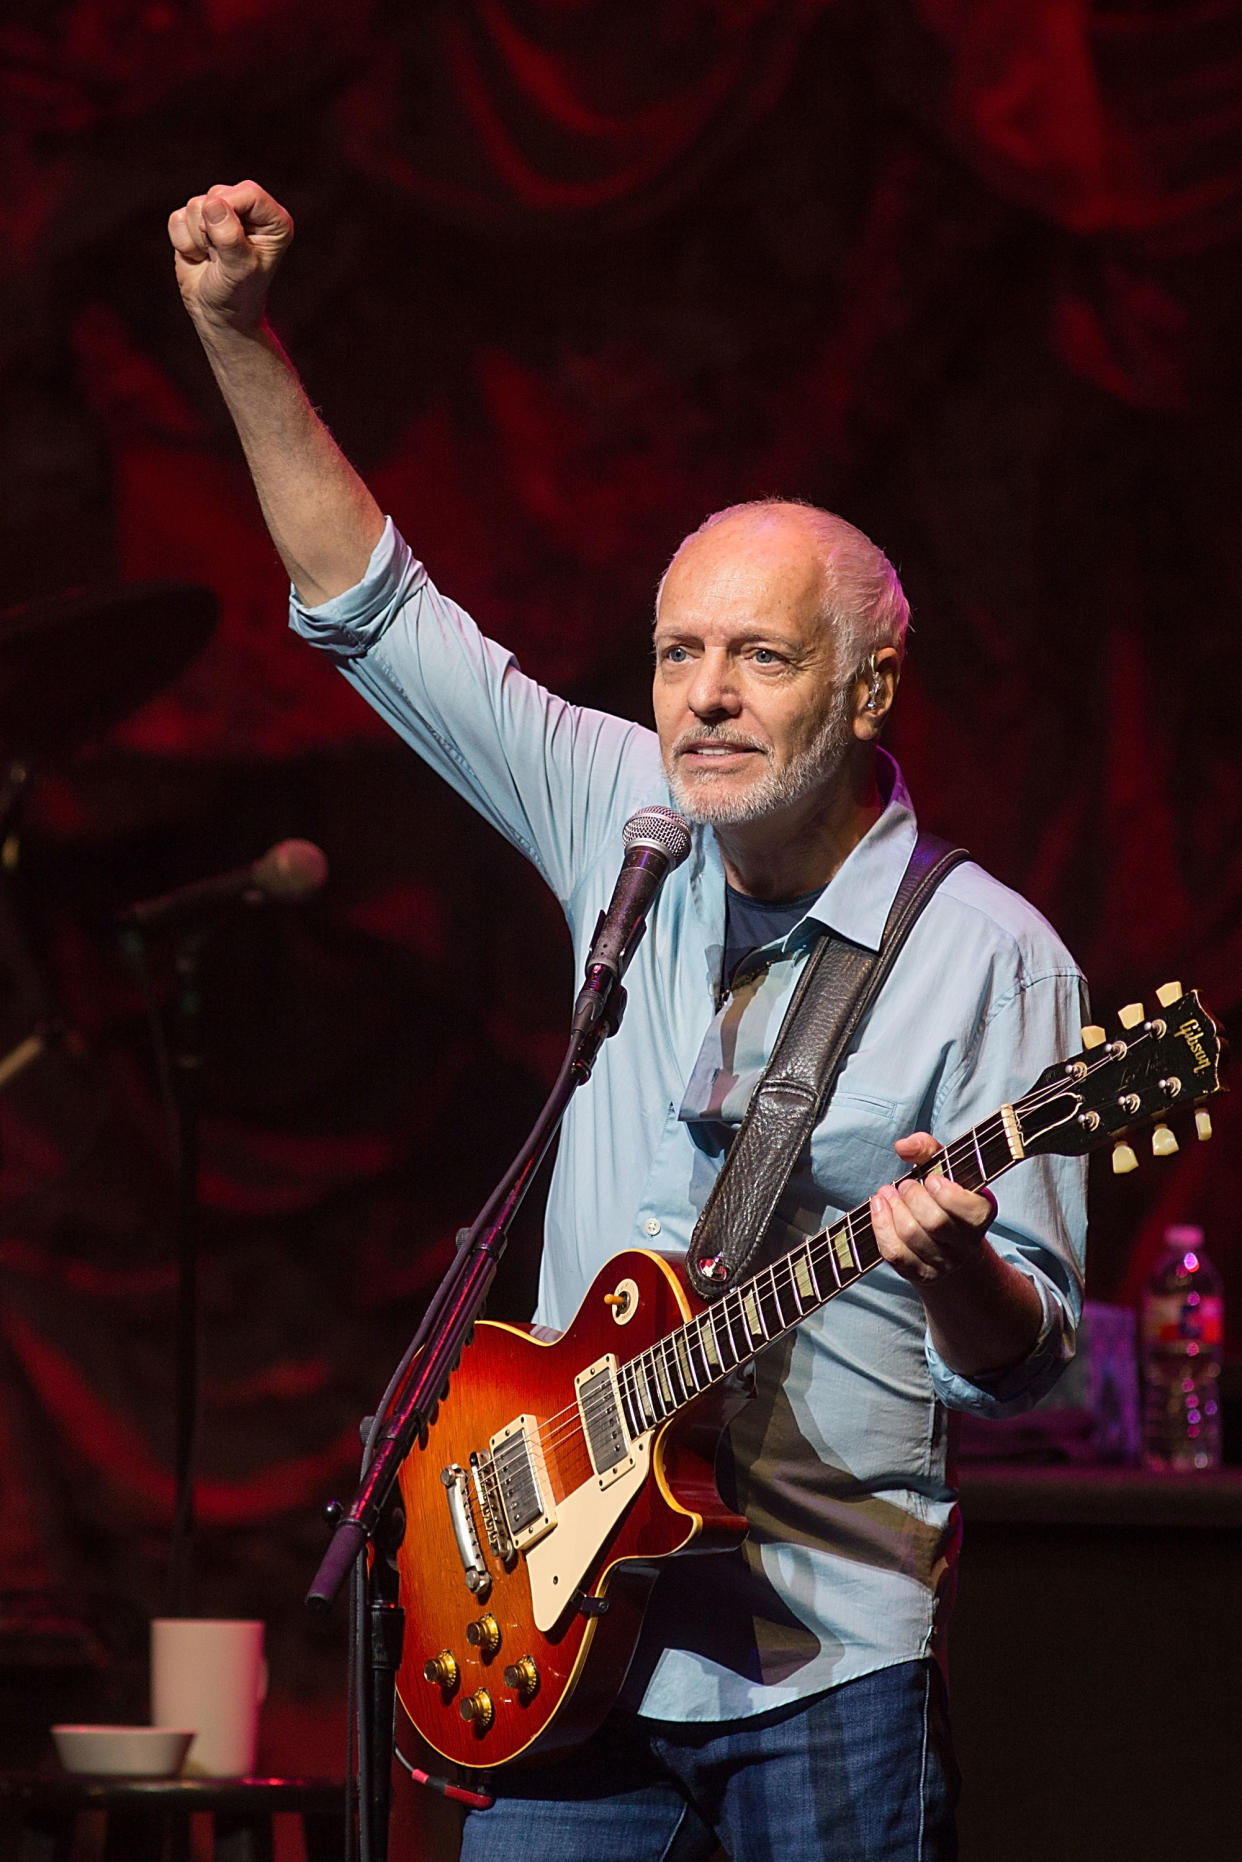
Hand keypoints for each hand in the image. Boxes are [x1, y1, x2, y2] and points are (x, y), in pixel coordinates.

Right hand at [168, 181, 293, 334]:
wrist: (218, 316)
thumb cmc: (238, 295)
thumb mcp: (240, 269)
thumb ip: (230, 237)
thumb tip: (213, 204)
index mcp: (273, 221)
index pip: (249, 192)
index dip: (230, 209)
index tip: (226, 240)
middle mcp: (249, 212)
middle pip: (218, 194)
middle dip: (211, 228)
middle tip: (221, 257)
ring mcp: (221, 214)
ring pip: (194, 205)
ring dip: (198, 239)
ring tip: (213, 259)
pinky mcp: (196, 222)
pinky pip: (177, 219)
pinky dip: (183, 242)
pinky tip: (199, 257)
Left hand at [869, 1131, 996, 1287]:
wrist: (948, 1244)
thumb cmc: (945, 1198)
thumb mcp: (944, 1169)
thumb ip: (927, 1149)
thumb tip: (903, 1146)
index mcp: (981, 1214)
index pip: (966, 1209)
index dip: (945, 1193)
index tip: (930, 1179)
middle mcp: (966, 1243)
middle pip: (935, 1223)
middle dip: (913, 1197)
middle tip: (904, 1185)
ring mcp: (943, 1262)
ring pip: (912, 1237)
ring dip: (893, 1209)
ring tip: (887, 1193)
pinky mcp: (920, 1273)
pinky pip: (895, 1253)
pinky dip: (881, 1227)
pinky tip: (878, 1208)